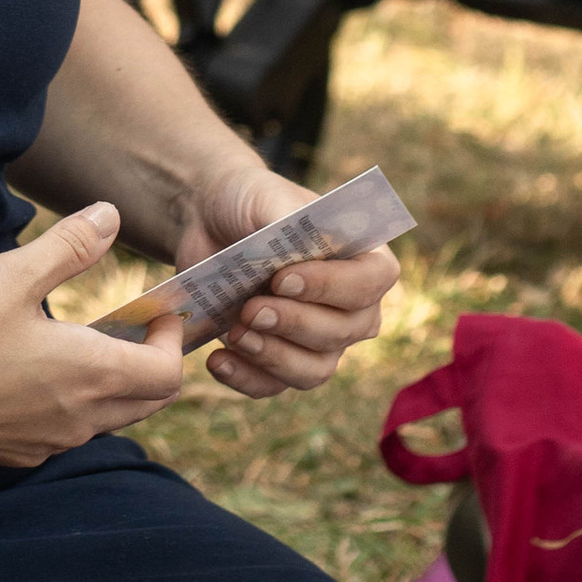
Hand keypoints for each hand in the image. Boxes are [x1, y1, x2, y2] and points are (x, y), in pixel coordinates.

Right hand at [0, 203, 185, 467]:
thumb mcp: (15, 275)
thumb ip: (70, 245)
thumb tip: (110, 216)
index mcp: (92, 375)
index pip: (167, 373)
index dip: (172, 341)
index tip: (158, 313)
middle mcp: (80, 419)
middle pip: (146, 402)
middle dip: (151, 364)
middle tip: (132, 328)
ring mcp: (48, 442)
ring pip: (106, 421)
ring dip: (113, 387)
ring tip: (85, 347)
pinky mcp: (16, 455)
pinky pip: (65, 435)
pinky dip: (73, 408)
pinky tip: (37, 378)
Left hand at [169, 160, 399, 401]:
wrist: (209, 221)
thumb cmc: (251, 202)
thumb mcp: (267, 195)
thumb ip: (288, 221)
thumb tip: (295, 257)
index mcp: (363, 256)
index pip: (372, 282)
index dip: (331, 286)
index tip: (283, 279)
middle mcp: (352, 305)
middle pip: (343, 331)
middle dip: (294, 324)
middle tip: (251, 309)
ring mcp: (319, 340)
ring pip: (314, 370)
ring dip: (274, 357)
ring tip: (235, 334)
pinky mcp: (280, 360)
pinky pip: (274, 386)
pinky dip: (246, 379)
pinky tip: (217, 360)